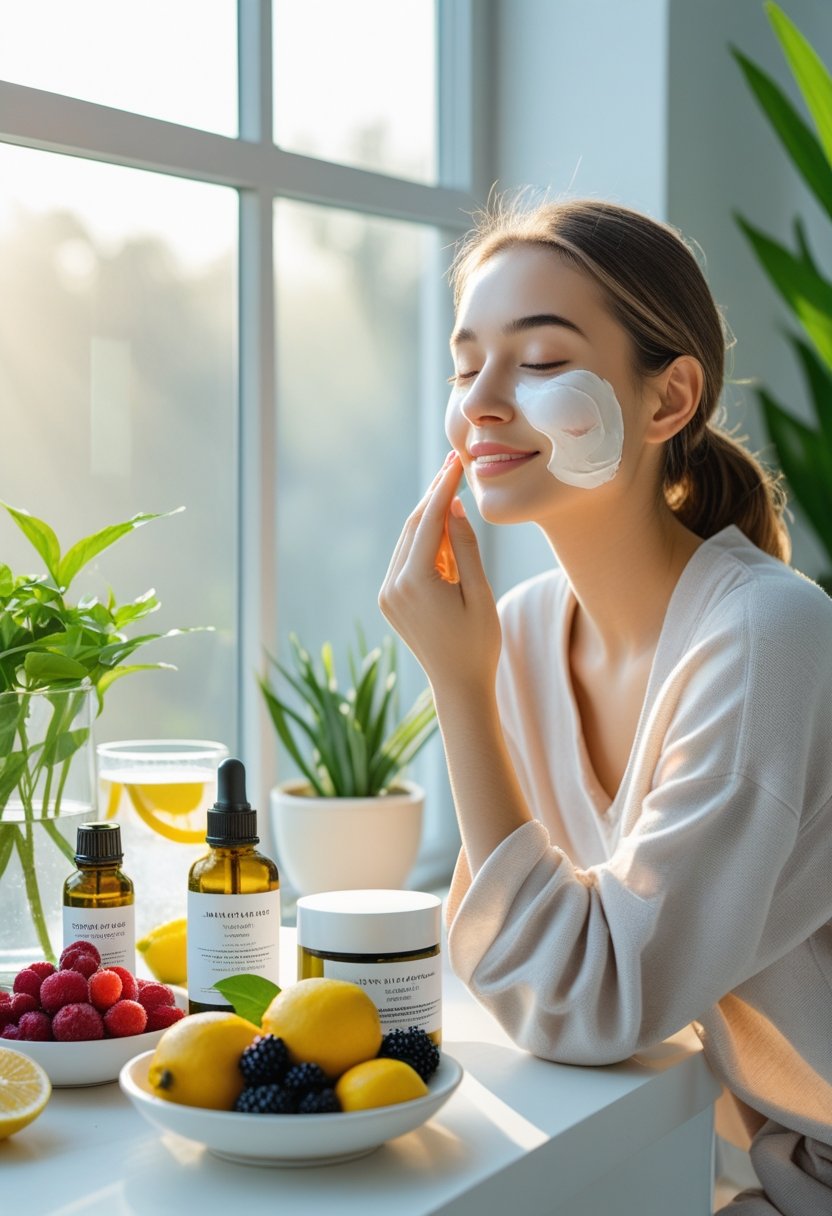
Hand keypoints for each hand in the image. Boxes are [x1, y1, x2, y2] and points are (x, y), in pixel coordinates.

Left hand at [379, 453, 501, 695]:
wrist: (458, 685)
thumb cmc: (478, 643)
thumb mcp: (479, 592)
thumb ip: (465, 547)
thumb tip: (454, 507)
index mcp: (415, 582)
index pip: (428, 521)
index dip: (443, 488)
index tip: (456, 462)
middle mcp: (393, 585)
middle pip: (413, 526)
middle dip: (433, 496)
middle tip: (452, 465)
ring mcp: (388, 594)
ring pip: (408, 541)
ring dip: (430, 518)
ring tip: (454, 496)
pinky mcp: (390, 600)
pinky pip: (406, 560)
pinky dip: (425, 543)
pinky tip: (446, 535)